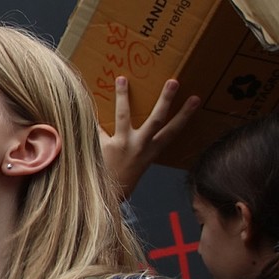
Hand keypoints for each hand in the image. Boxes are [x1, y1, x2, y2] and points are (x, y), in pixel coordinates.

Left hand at [100, 77, 199, 200]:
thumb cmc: (123, 180)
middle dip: (166, 99)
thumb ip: (141, 149)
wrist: (105, 198)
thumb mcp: (139, 165)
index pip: (173, 131)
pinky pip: (96, 126)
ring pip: (124, 115)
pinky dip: (90, 116)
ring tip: (122, 79)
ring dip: (123, 96)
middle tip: (173, 81)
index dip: (185, 115)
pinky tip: (85, 102)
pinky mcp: (102, 145)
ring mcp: (121, 144)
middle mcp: (139, 146)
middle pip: (157, 119)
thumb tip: (142, 134)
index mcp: (151, 151)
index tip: (195, 99)